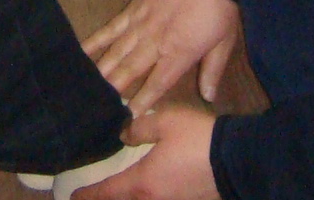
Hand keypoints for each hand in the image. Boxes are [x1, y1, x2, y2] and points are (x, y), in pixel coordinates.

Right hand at [84, 0, 240, 115]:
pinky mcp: (132, 9)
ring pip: (117, 52)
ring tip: (86, 86)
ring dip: (102, 70)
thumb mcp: (223, 43)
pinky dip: (96, 40)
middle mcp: (155, 42)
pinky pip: (111, 28)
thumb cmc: (216, 10)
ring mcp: (140, 24)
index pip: (157, 83)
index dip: (143, 100)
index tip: (129, 116)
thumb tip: (209, 98)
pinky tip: (81, 52)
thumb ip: (212, 71)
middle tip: (98, 105)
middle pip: (130, 70)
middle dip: (114, 89)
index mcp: (179, 53)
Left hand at [85, 108, 218, 199]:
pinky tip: (147, 192)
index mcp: (144, 183)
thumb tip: (123, 136)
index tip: (74, 197)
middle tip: (92, 198)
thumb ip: (139, 128)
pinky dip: (147, 199)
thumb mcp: (165, 122)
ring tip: (118, 195)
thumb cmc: (197, 139)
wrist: (239, 159)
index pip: (109, 193)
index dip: (90, 196)